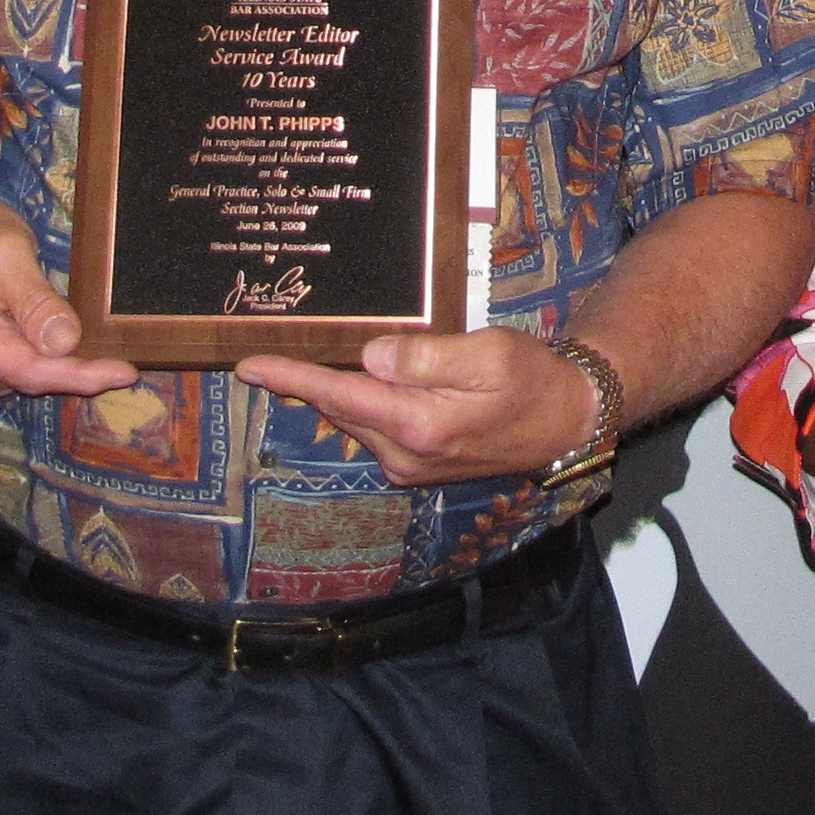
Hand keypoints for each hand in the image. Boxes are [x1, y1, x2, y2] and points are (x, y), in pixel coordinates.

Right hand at [0, 177, 136, 400]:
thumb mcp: (5, 251)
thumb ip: (34, 300)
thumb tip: (65, 343)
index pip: (30, 371)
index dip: (80, 376)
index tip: (126, 372)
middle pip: (30, 377)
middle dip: (75, 367)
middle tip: (120, 351)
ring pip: (26, 375)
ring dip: (56, 358)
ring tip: (71, 321)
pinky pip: (16, 367)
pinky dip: (40, 355)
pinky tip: (50, 332)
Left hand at [235, 330, 594, 484]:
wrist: (566, 421)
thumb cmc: (533, 379)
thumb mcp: (488, 354)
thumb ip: (427, 357)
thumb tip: (371, 357)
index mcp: (418, 425)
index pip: (340, 394)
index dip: (291, 378)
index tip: (248, 365)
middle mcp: (405, 454)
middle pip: (342, 406)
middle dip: (310, 379)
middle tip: (275, 347)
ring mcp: (410, 465)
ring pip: (358, 417)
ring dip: (340, 390)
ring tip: (319, 356)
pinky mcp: (418, 466)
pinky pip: (376, 427)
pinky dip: (364, 403)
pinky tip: (368, 379)